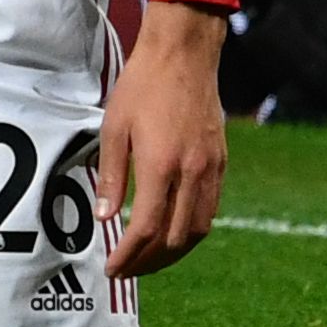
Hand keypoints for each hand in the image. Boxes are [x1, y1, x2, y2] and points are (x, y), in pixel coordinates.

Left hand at [100, 3, 229, 278]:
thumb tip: (105, 218)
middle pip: (175, 240)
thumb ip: (111, 175)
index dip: (129, 256)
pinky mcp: (220, 163)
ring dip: (172, 253)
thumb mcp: (114, 127)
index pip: (146, 229)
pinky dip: (190, 231)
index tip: (112, 268)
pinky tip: (171, 232)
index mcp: (161, 166)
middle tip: (127, 269)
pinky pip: (209, 211)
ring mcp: (210, 170)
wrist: (184, 56)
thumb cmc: (142, 87)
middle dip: (149, 263)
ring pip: (197, 231)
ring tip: (148, 259)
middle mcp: (191, 174)